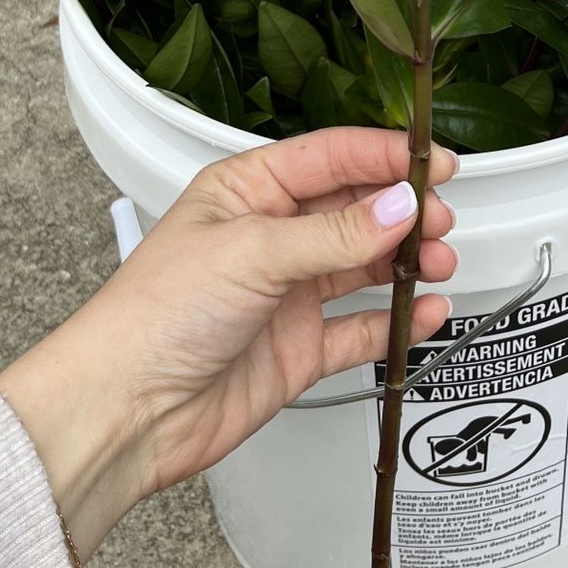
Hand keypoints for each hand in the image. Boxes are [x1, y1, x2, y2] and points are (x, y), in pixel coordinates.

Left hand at [0, 129, 458, 561]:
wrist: (126, 411)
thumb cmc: (154, 316)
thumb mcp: (252, 253)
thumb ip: (334, 233)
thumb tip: (399, 206)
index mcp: (246, 191)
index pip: (329, 158)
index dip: (385, 156)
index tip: (436, 162)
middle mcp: (269, 237)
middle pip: (354, 209)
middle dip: (403, 210)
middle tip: (441, 220)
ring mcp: (285, 294)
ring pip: (363, 266)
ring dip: (405, 262)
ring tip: (439, 263)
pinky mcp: (297, 349)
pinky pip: (360, 328)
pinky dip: (396, 321)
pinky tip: (424, 313)